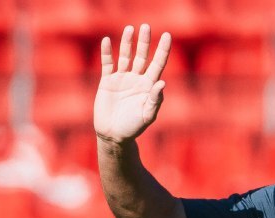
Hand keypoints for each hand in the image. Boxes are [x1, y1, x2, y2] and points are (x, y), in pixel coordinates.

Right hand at [94, 24, 171, 142]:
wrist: (114, 134)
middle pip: (142, 56)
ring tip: (130, 28)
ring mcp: (122, 79)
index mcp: (149, 86)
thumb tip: (161, 83)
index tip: (167, 36)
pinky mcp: (108, 82)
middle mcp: (137, 79)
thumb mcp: (147, 115)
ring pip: (126, 56)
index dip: (163, 50)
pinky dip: (107, 53)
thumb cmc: (134, 127)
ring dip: (127, 43)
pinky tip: (107, 41)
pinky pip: (108, 64)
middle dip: (145, 42)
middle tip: (146, 26)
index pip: (158, 64)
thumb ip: (154, 100)